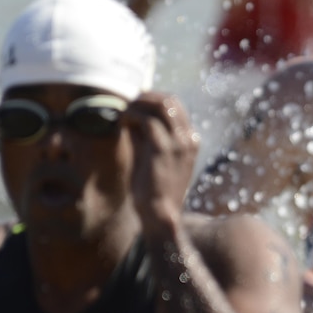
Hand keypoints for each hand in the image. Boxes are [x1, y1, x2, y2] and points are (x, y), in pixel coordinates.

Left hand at [123, 92, 200, 226]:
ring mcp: (178, 143)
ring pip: (161, 105)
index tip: (134, 105)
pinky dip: (132, 116)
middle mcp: (189, 138)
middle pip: (170, 100)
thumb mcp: (152, 156)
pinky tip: (122, 123)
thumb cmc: (153, 189)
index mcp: (190, 140)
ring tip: (124, 113)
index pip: (175, 105)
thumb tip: (131, 116)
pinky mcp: (163, 150)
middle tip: (127, 105)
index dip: (153, 99)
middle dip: (146, 97)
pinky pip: (147, 121)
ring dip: (139, 104)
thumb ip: (146, 136)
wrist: (160, 215)